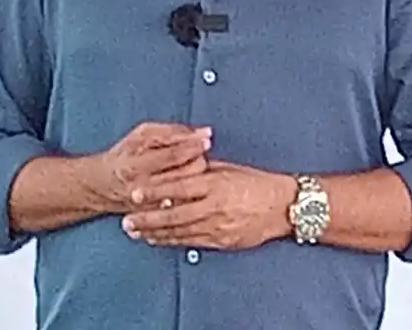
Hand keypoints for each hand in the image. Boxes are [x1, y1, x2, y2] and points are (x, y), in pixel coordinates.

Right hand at [89, 122, 211, 213]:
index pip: (172, 156)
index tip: (206, 140)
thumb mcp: (143, 135)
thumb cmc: (126, 154)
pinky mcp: (157, 218)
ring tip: (194, 168)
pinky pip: (184, 206)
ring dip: (197, 178)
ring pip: (188, 192)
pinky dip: (191, 195)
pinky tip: (192, 186)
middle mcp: (143, 188)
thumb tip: (204, 132)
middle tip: (198, 154)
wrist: (105, 186)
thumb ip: (173, 132)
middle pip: (185, 175)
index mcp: (136, 165)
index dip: (192, 146)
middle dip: (197, 161)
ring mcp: (150, 206)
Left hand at [121, 161, 296, 250]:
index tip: (136, 193)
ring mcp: (217, 226)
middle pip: (173, 214)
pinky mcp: (222, 241)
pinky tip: (158, 240)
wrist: (284, 206)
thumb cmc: (257, 183)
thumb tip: (178, 168)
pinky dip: (173, 241)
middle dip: (147, 219)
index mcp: (215, 183)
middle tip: (127, 221)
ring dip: (155, 233)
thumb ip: (202, 171)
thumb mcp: (229, 169)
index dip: (155, 191)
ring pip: (179, 231)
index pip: (178, 187)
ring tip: (136, 232)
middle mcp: (214, 206)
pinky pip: (192, 242)